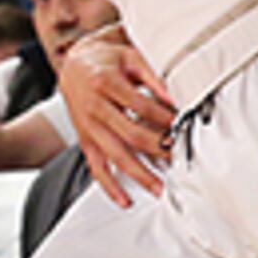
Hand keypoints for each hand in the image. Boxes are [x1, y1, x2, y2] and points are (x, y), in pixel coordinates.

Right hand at [59, 25, 178, 203]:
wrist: (74, 65)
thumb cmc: (107, 61)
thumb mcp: (131, 56)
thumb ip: (153, 75)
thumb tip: (176, 96)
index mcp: (106, 83)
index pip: (141, 106)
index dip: (164, 117)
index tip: (183, 125)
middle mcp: (95, 108)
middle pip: (131, 134)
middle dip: (158, 148)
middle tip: (180, 156)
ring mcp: (89, 128)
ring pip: (116, 156)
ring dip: (140, 174)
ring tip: (160, 188)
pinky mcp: (86, 141)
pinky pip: (97, 168)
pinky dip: (110, 187)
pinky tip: (126, 200)